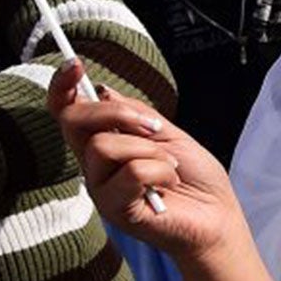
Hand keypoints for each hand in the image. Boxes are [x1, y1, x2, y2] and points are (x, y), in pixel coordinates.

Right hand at [48, 62, 240, 263]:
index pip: (67, 112)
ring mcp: (100, 188)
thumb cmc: (194, 177)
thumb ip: (135, 113)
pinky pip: (129, 172)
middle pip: (75, 121)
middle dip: (117, 112)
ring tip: (169, 165)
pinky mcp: (114, 209)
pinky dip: (160, 171)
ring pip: (104, 145)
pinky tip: (170, 184)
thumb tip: (104, 90)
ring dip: (149, 149)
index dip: (63, 87)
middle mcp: (94, 165)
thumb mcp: (167, 133)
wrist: (217, 216)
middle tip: (154, 128)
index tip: (75, 64)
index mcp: (104, 143)